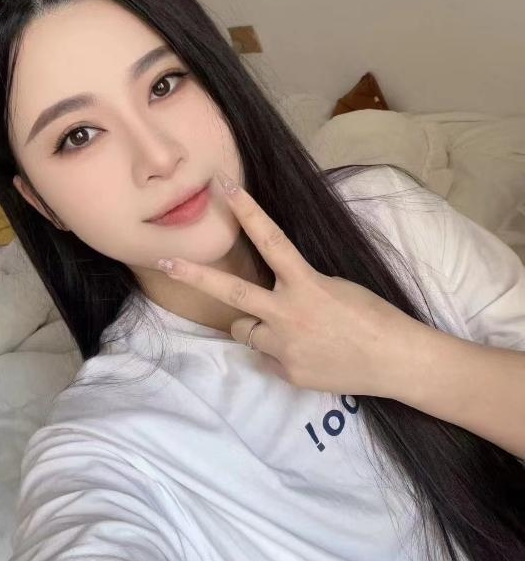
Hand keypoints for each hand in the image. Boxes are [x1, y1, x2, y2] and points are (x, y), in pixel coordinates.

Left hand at [156, 169, 428, 396]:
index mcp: (306, 284)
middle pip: (230, 292)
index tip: (223, 187)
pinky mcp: (287, 373)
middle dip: (194, 275)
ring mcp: (284, 347)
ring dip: (256, 327)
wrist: (396, 360)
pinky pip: (268, 358)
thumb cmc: (373, 316)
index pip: (270, 241)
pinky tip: (310, 355)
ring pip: (246, 332)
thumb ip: (298, 289)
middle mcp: (287, 314)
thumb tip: (273, 302)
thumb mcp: (335, 288)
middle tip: (164, 261)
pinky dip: (281, 354)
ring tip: (292, 331)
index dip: (246, 212)